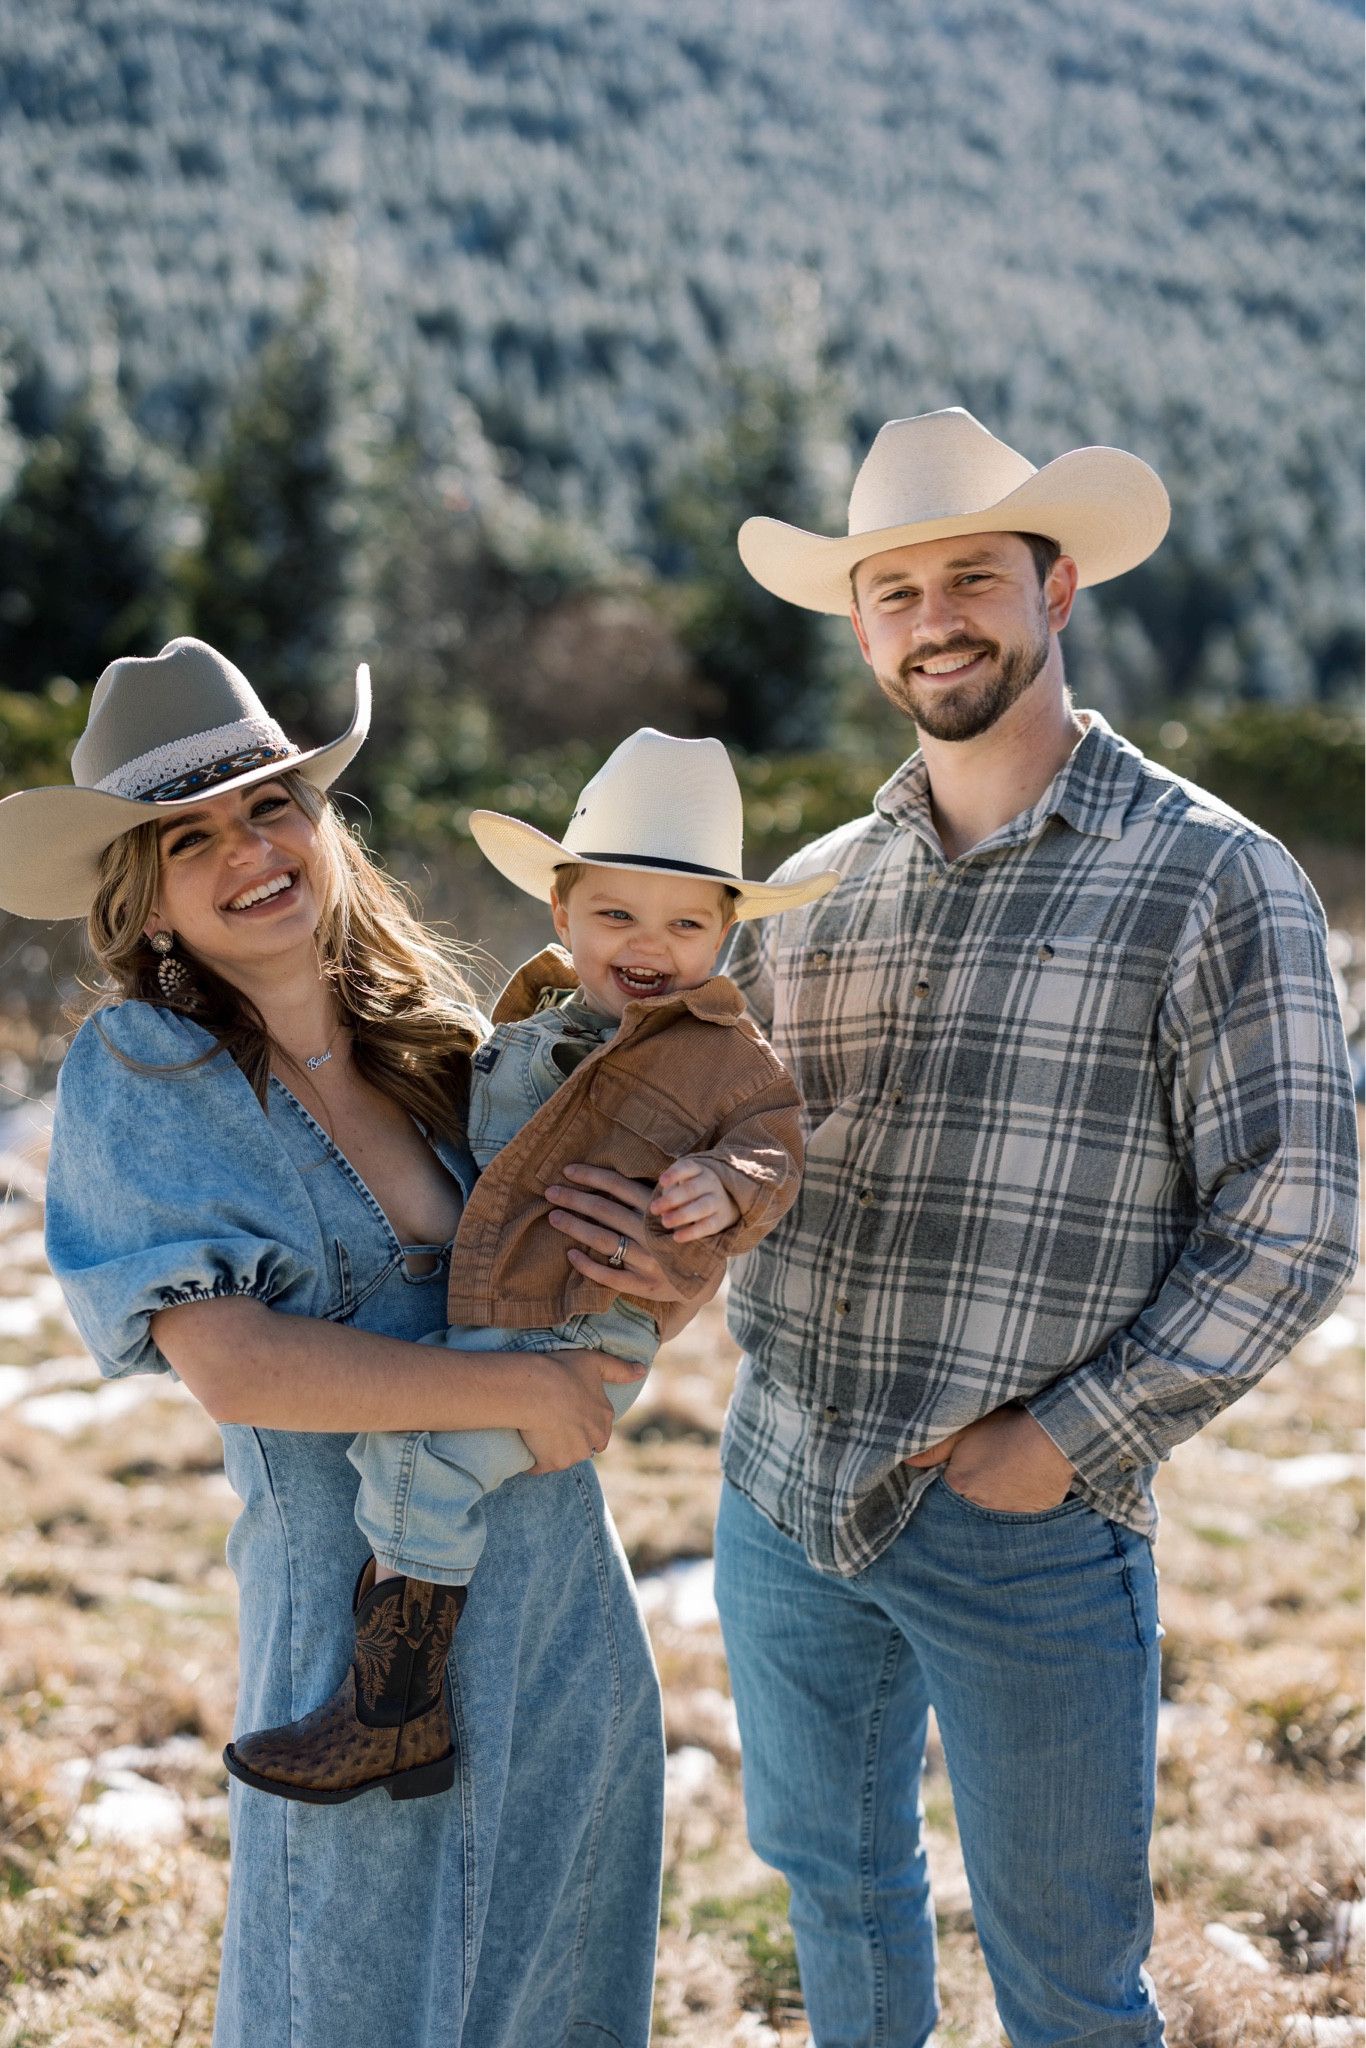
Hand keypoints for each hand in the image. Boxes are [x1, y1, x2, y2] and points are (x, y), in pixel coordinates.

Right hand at [519, 1347, 647, 1474]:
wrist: (535, 1389)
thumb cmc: (563, 1371)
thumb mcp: (594, 1361)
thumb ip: (619, 1369)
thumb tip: (642, 1370)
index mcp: (604, 1418)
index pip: (600, 1432)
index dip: (583, 1425)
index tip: (567, 1416)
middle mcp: (593, 1439)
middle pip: (583, 1447)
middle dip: (571, 1441)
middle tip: (551, 1424)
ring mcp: (574, 1454)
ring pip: (563, 1457)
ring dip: (552, 1451)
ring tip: (536, 1431)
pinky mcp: (552, 1463)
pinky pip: (540, 1466)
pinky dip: (534, 1460)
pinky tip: (526, 1444)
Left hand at [544, 1164, 689, 1300]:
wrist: (705, 1276)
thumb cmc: (678, 1234)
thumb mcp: (670, 1209)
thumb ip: (646, 1195)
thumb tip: (608, 1177)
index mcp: (657, 1209)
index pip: (617, 1185)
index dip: (591, 1176)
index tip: (567, 1171)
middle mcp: (650, 1232)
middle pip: (604, 1210)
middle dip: (574, 1199)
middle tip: (550, 1193)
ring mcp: (647, 1260)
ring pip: (603, 1240)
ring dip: (575, 1227)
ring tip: (554, 1217)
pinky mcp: (644, 1284)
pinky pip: (609, 1275)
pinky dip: (588, 1265)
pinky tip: (571, 1254)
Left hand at [649, 1158, 740, 1243]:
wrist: (723, 1201)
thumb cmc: (692, 1191)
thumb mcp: (681, 1184)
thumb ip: (670, 1194)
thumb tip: (663, 1211)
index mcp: (698, 1170)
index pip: (687, 1167)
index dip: (674, 1174)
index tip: (661, 1182)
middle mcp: (710, 1182)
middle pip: (692, 1189)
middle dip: (671, 1199)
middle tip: (653, 1208)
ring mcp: (718, 1200)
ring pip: (702, 1207)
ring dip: (681, 1215)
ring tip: (664, 1222)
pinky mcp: (720, 1219)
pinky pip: (707, 1226)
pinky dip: (692, 1232)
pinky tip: (677, 1237)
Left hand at [903, 1404, 1074, 1511]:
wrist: (1051, 1438)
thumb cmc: (1006, 1429)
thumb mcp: (965, 1430)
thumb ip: (933, 1448)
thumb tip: (906, 1460)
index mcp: (959, 1487)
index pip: (941, 1495)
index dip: (947, 1484)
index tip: (953, 1475)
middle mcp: (980, 1509)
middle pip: (966, 1509)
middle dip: (968, 1499)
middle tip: (979, 1480)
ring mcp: (1009, 1517)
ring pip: (993, 1515)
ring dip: (993, 1503)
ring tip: (1002, 1481)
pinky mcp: (1033, 1517)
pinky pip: (1020, 1516)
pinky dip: (1018, 1504)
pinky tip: (1022, 1486)